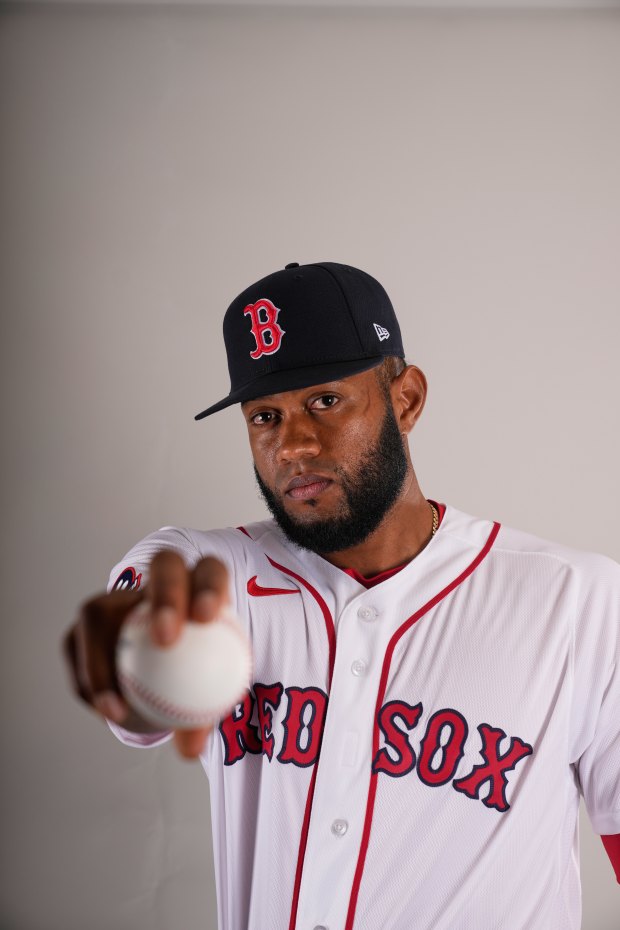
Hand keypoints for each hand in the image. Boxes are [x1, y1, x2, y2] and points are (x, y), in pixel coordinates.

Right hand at [62, 551, 229, 758]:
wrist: (158, 677)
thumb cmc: (190, 678)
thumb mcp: (203, 694)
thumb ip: (202, 714)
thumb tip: (190, 748)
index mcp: (200, 587)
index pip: (209, 572)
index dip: (208, 586)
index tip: (206, 618)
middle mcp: (158, 583)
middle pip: (164, 566)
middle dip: (166, 596)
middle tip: (166, 639)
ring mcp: (116, 601)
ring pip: (98, 612)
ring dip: (103, 661)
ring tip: (117, 706)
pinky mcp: (83, 628)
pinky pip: (79, 653)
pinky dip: (92, 685)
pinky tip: (108, 711)